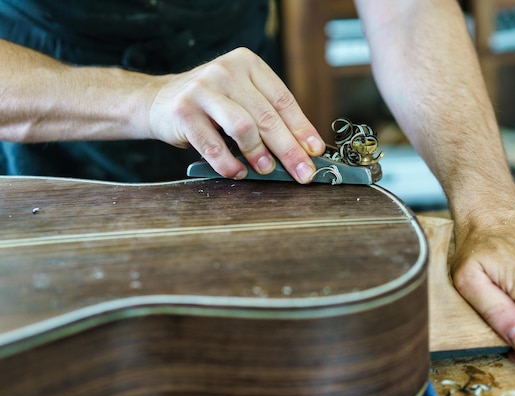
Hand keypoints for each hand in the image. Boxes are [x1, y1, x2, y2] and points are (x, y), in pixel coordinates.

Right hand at [146, 47, 325, 182]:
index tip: (316, 151)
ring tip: (266, 169)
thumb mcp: (241, 99)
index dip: (302, 128)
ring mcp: (203, 89)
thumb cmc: (211, 105)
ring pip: (243, 126)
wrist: (158, 100)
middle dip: (289, 149)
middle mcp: (226, 71)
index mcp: (248, 64)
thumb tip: (304, 149)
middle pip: (266, 116)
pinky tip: (238, 172)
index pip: (283, 99)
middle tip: (303, 173)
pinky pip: (212, 144)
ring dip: (259, 153)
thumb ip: (268, 116)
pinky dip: (228, 163)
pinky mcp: (183, 111)